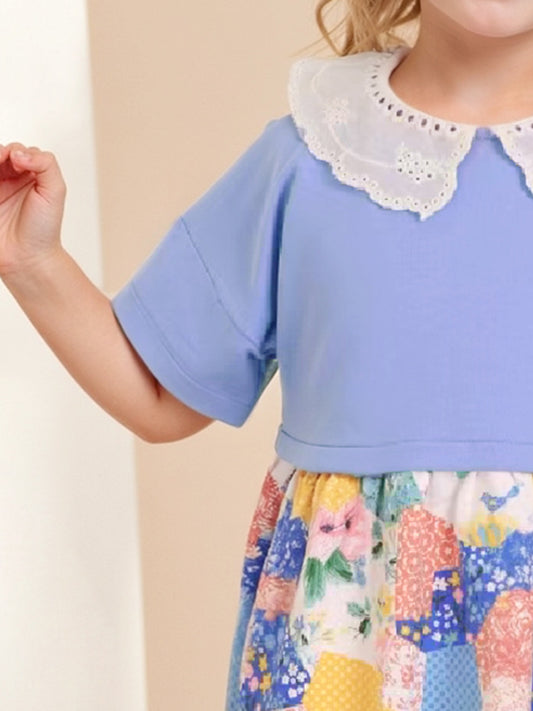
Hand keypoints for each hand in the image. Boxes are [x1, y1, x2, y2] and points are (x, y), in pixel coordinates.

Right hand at [0, 142, 66, 276]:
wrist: (27, 257)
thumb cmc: (44, 228)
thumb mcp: (55, 191)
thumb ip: (45, 164)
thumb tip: (18, 153)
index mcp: (31, 175)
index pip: (19, 151)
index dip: (16, 152)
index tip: (19, 164)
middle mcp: (11, 179)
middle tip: (1, 160)